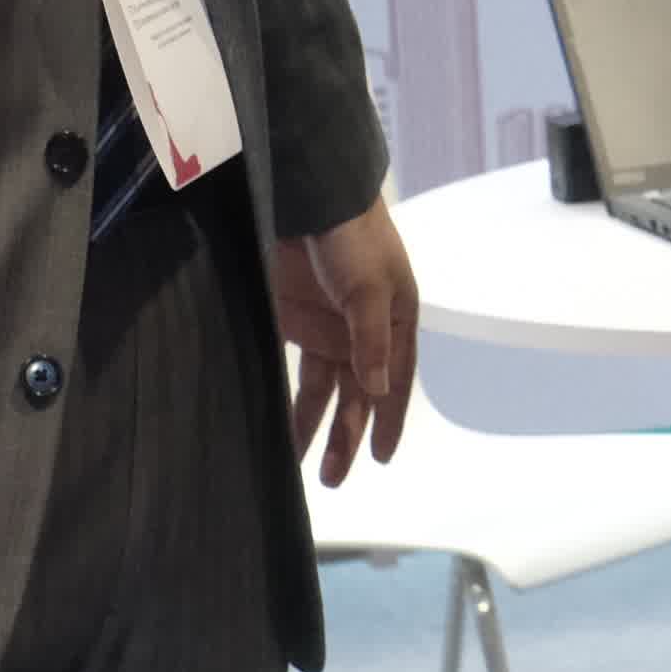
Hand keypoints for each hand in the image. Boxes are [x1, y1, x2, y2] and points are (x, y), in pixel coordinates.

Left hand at [276, 199, 418, 485]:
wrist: (307, 193)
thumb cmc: (352, 235)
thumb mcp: (370, 287)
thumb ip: (371, 339)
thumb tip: (377, 391)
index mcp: (396, 320)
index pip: (395, 380)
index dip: (388, 419)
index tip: (379, 458)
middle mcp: (364, 330)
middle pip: (357, 393)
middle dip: (346, 434)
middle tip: (332, 478)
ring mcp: (327, 326)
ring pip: (322, 388)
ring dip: (312, 423)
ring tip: (293, 461)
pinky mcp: (293, 320)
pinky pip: (292, 369)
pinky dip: (286, 395)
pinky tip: (274, 421)